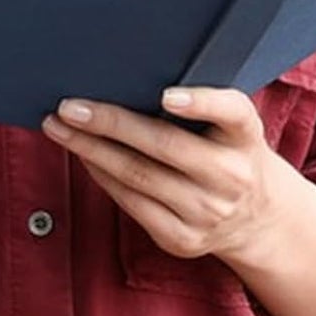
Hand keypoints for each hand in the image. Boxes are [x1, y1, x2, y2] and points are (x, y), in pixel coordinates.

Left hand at [41, 87, 285, 266]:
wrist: (257, 218)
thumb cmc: (228, 150)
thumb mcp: (231, 124)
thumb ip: (199, 102)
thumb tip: (126, 75)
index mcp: (245, 136)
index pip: (232, 112)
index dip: (201, 102)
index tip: (167, 95)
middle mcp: (231, 176)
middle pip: (164, 145)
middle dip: (110, 122)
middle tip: (69, 105)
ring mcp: (207, 213)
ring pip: (138, 176)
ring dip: (90, 149)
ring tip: (58, 127)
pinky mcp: (183, 240)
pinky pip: (131, 204)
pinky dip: (101, 176)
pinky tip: (82, 156)